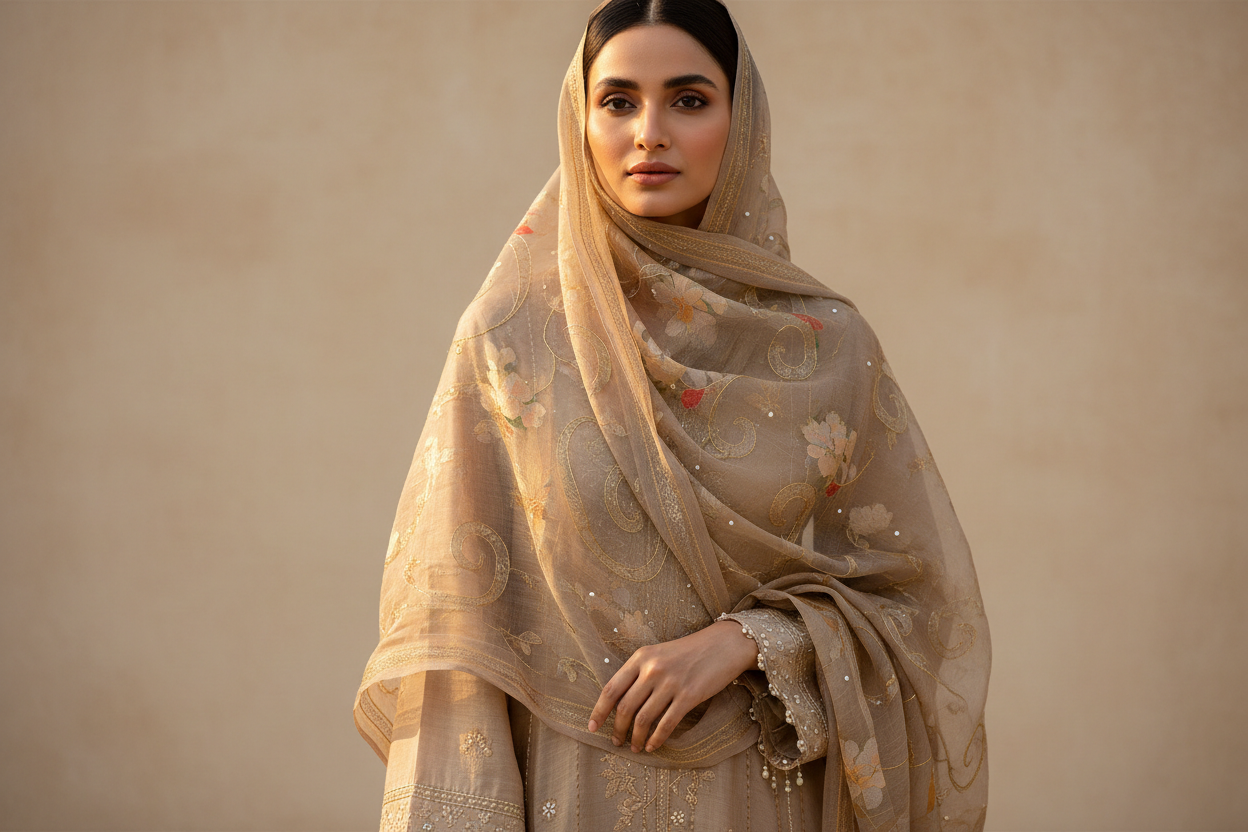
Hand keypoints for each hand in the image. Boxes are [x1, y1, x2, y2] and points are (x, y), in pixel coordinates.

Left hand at [586, 619, 758, 753]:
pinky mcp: (689, 696)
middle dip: (618, 729)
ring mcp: (671, 683)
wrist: (723, 644)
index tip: (592, 727)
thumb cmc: (689, 651)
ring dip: (636, 738)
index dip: (599, 711)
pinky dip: (656, 739)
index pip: (611, 688)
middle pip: (625, 707)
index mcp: (641, 657)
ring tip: (635, 747)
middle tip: (616, 742)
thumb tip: (620, 702)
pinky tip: (652, 746)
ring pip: (643, 719)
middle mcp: (652, 669)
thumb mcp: (658, 653)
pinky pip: (666, 724)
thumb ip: (639, 672)